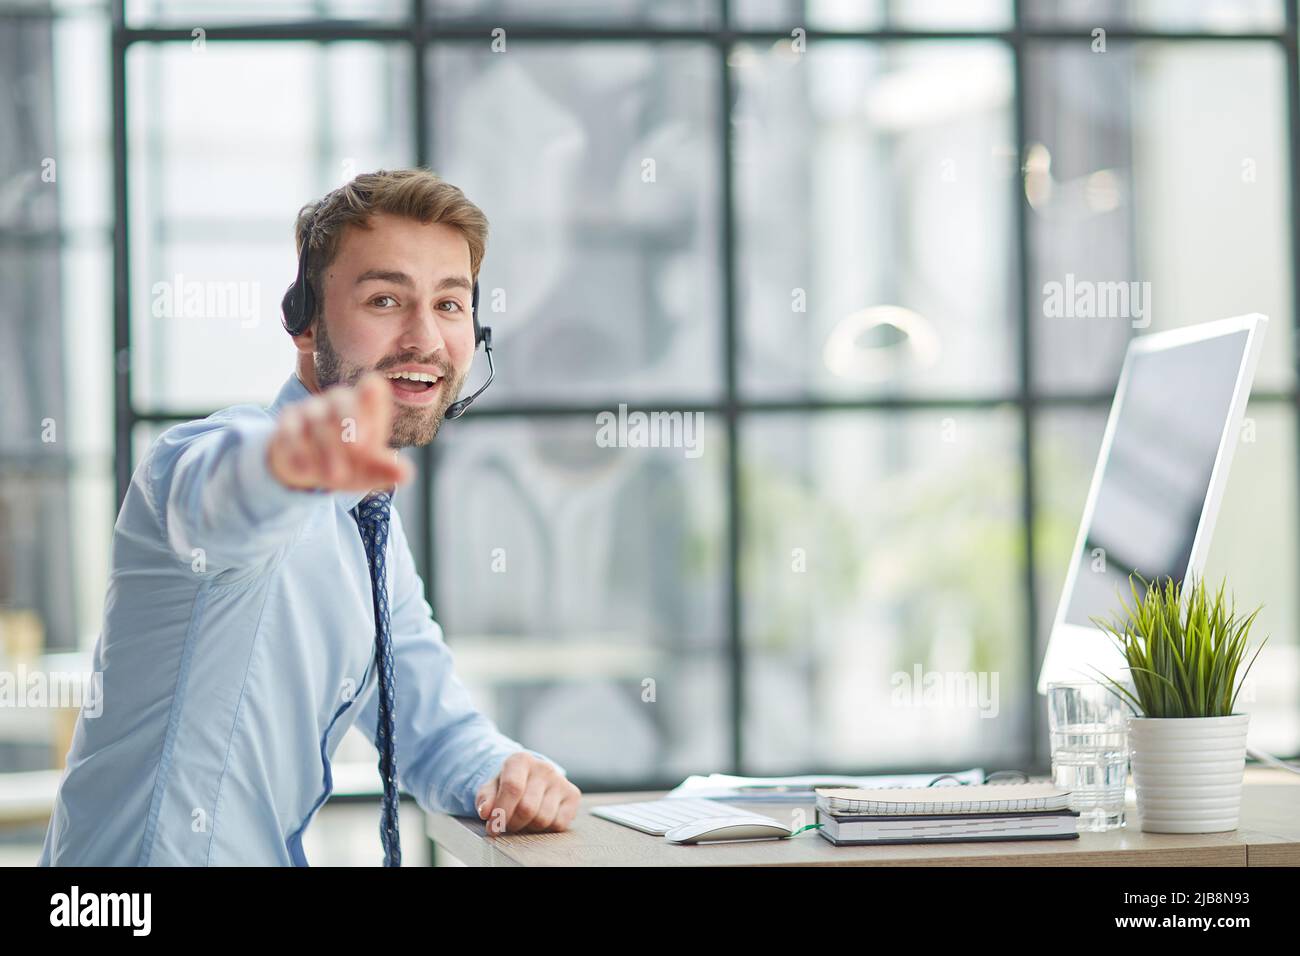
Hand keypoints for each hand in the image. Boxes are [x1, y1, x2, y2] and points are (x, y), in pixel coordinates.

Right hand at [267, 372, 413, 491]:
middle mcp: (337, 403)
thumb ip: (385, 470)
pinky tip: (307, 471)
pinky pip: (289, 432)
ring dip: (327, 450)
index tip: (373, 412)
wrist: (308, 469)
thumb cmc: (348, 461)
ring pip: (317, 421)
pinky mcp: (287, 424)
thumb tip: (406, 474)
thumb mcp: (368, 470)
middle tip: (360, 449)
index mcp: (364, 408)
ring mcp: (310, 411)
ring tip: (336, 477)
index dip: (372, 393)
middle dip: (350, 421)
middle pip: (342, 400)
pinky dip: (298, 451)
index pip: (372, 387)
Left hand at [476, 753, 580, 834]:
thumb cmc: (509, 783)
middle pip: (527, 808)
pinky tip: (539, 817)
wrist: (532, 777)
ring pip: (542, 819)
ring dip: (529, 827)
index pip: (512, 787)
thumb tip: (486, 812)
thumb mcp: (492, 786)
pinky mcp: (573, 795)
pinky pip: (559, 824)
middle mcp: (544, 767)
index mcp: (521, 760)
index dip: (501, 812)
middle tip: (507, 824)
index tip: (492, 827)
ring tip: (523, 819)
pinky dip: (546, 829)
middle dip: (513, 823)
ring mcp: (561, 781)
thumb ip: (485, 798)